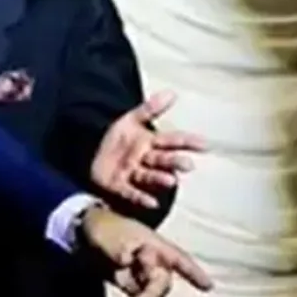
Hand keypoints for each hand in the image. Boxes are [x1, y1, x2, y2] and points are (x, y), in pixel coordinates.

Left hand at [80, 204, 212, 296]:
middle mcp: (154, 261)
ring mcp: (144, 274)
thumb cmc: (105, 228)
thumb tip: (126, 261)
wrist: (87, 232)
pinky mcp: (132, 284)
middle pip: (162, 285)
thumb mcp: (112, 238)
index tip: (208, 287)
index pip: (179, 259)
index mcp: (155, 246)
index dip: (194, 272)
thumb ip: (121, 250)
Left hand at [91, 90, 205, 209]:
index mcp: (150, 143)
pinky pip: (131, 192)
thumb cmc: (118, 140)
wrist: (91, 152)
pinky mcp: (119, 186)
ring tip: (172, 181)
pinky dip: (141, 198)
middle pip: (163, 160)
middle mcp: (145, 160)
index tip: (205, 145)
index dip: (188, 142)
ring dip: (161, 179)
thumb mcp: (131, 120)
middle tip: (188, 165)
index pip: (172, 141)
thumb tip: (172, 93)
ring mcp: (133, 174)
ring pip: (150, 176)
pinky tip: (151, 203)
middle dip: (175, 162)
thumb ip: (151, 108)